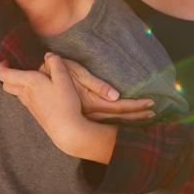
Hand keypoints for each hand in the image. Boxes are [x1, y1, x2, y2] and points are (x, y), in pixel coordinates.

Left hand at [0, 54, 85, 150]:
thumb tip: (48, 55)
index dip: (1, 66)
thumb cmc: (65, 103)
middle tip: (13, 67)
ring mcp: (29, 105)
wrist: (66, 129)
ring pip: (15, 93)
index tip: (4, 60)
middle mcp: (25, 94)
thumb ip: (56, 64)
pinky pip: (24, 100)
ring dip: (15, 84)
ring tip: (25, 77)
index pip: (6, 75)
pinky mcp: (35, 113)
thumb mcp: (64, 79)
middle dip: (6, 75)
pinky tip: (36, 91)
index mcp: (29, 83)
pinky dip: (24, 92)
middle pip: (6, 85)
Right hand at [39, 58, 154, 121]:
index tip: (152, 103)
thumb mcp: (78, 74)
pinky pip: (106, 119)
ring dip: (130, 119)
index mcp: (94, 101)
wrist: (39, 84)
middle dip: (138, 115)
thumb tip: (116, 96)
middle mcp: (93, 111)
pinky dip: (118, 119)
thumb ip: (98, 85)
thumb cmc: (60, 74)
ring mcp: (88, 115)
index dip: (137, 106)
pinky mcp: (83, 114)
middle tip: (154, 113)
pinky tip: (125, 119)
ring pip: (114, 120)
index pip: (121, 106)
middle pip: (121, 116)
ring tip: (145, 117)